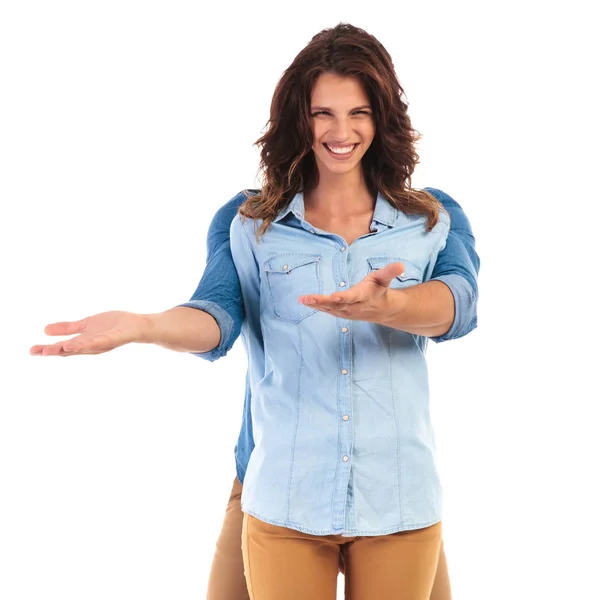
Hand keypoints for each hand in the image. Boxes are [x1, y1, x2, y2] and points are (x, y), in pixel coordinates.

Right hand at [29, 311, 152, 356]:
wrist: (136, 325)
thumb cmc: (113, 326)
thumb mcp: (85, 325)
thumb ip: (67, 328)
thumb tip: (45, 330)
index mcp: (83, 342)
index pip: (62, 347)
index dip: (47, 349)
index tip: (32, 351)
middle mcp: (90, 345)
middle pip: (68, 350)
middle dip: (53, 351)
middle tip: (35, 352)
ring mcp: (101, 343)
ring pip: (81, 348)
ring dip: (66, 349)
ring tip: (51, 349)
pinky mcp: (112, 339)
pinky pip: (98, 342)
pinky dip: (86, 344)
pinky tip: (75, 344)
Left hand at [298, 262, 404, 322]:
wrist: (381, 310)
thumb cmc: (380, 290)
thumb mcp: (384, 279)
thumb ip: (390, 272)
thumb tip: (401, 265)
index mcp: (362, 297)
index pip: (351, 297)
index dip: (343, 298)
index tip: (334, 297)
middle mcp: (352, 306)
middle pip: (335, 304)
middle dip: (321, 302)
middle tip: (307, 298)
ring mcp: (345, 311)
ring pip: (328, 308)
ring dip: (315, 304)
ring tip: (302, 299)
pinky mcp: (340, 312)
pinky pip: (326, 309)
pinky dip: (315, 306)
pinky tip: (304, 301)